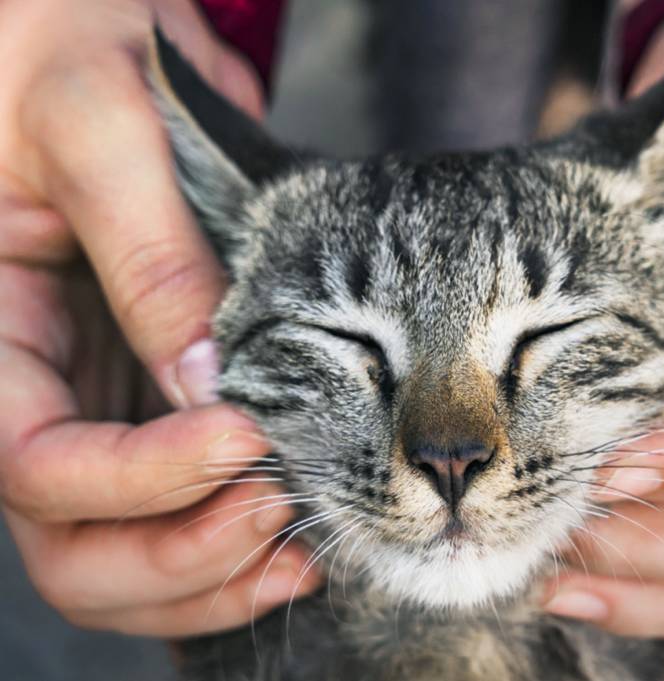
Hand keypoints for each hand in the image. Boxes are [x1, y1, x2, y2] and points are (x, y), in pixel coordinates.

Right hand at [0, 0, 315, 636]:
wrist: (97, 38)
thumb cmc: (65, 49)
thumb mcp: (98, 127)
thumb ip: (150, 253)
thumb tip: (208, 381)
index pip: (36, 463)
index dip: (141, 477)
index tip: (244, 435)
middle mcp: (45, 393)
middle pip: (74, 545)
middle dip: (176, 554)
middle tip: (277, 513)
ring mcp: (105, 408)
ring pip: (127, 552)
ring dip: (212, 574)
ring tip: (303, 547)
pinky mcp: (161, 407)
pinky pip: (183, 514)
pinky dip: (237, 547)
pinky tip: (302, 535)